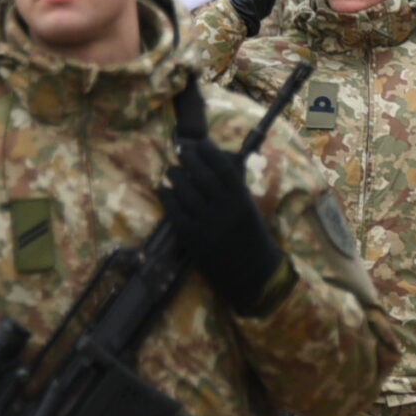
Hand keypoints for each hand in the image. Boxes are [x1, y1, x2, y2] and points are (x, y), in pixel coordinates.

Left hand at [159, 136, 284, 313]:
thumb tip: (212, 163)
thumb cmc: (251, 236)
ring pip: (185, 192)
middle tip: (181, 150)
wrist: (251, 273)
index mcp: (241, 199)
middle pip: (202, 176)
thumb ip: (233, 188)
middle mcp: (224, 209)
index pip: (223, 167)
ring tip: (172, 170)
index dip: (210, 151)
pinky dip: (168, 197)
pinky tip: (164, 189)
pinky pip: (174, 212)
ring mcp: (207, 224)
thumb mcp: (247, 208)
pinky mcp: (192, 239)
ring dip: (175, 176)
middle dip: (189, 159)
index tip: (201, 142)